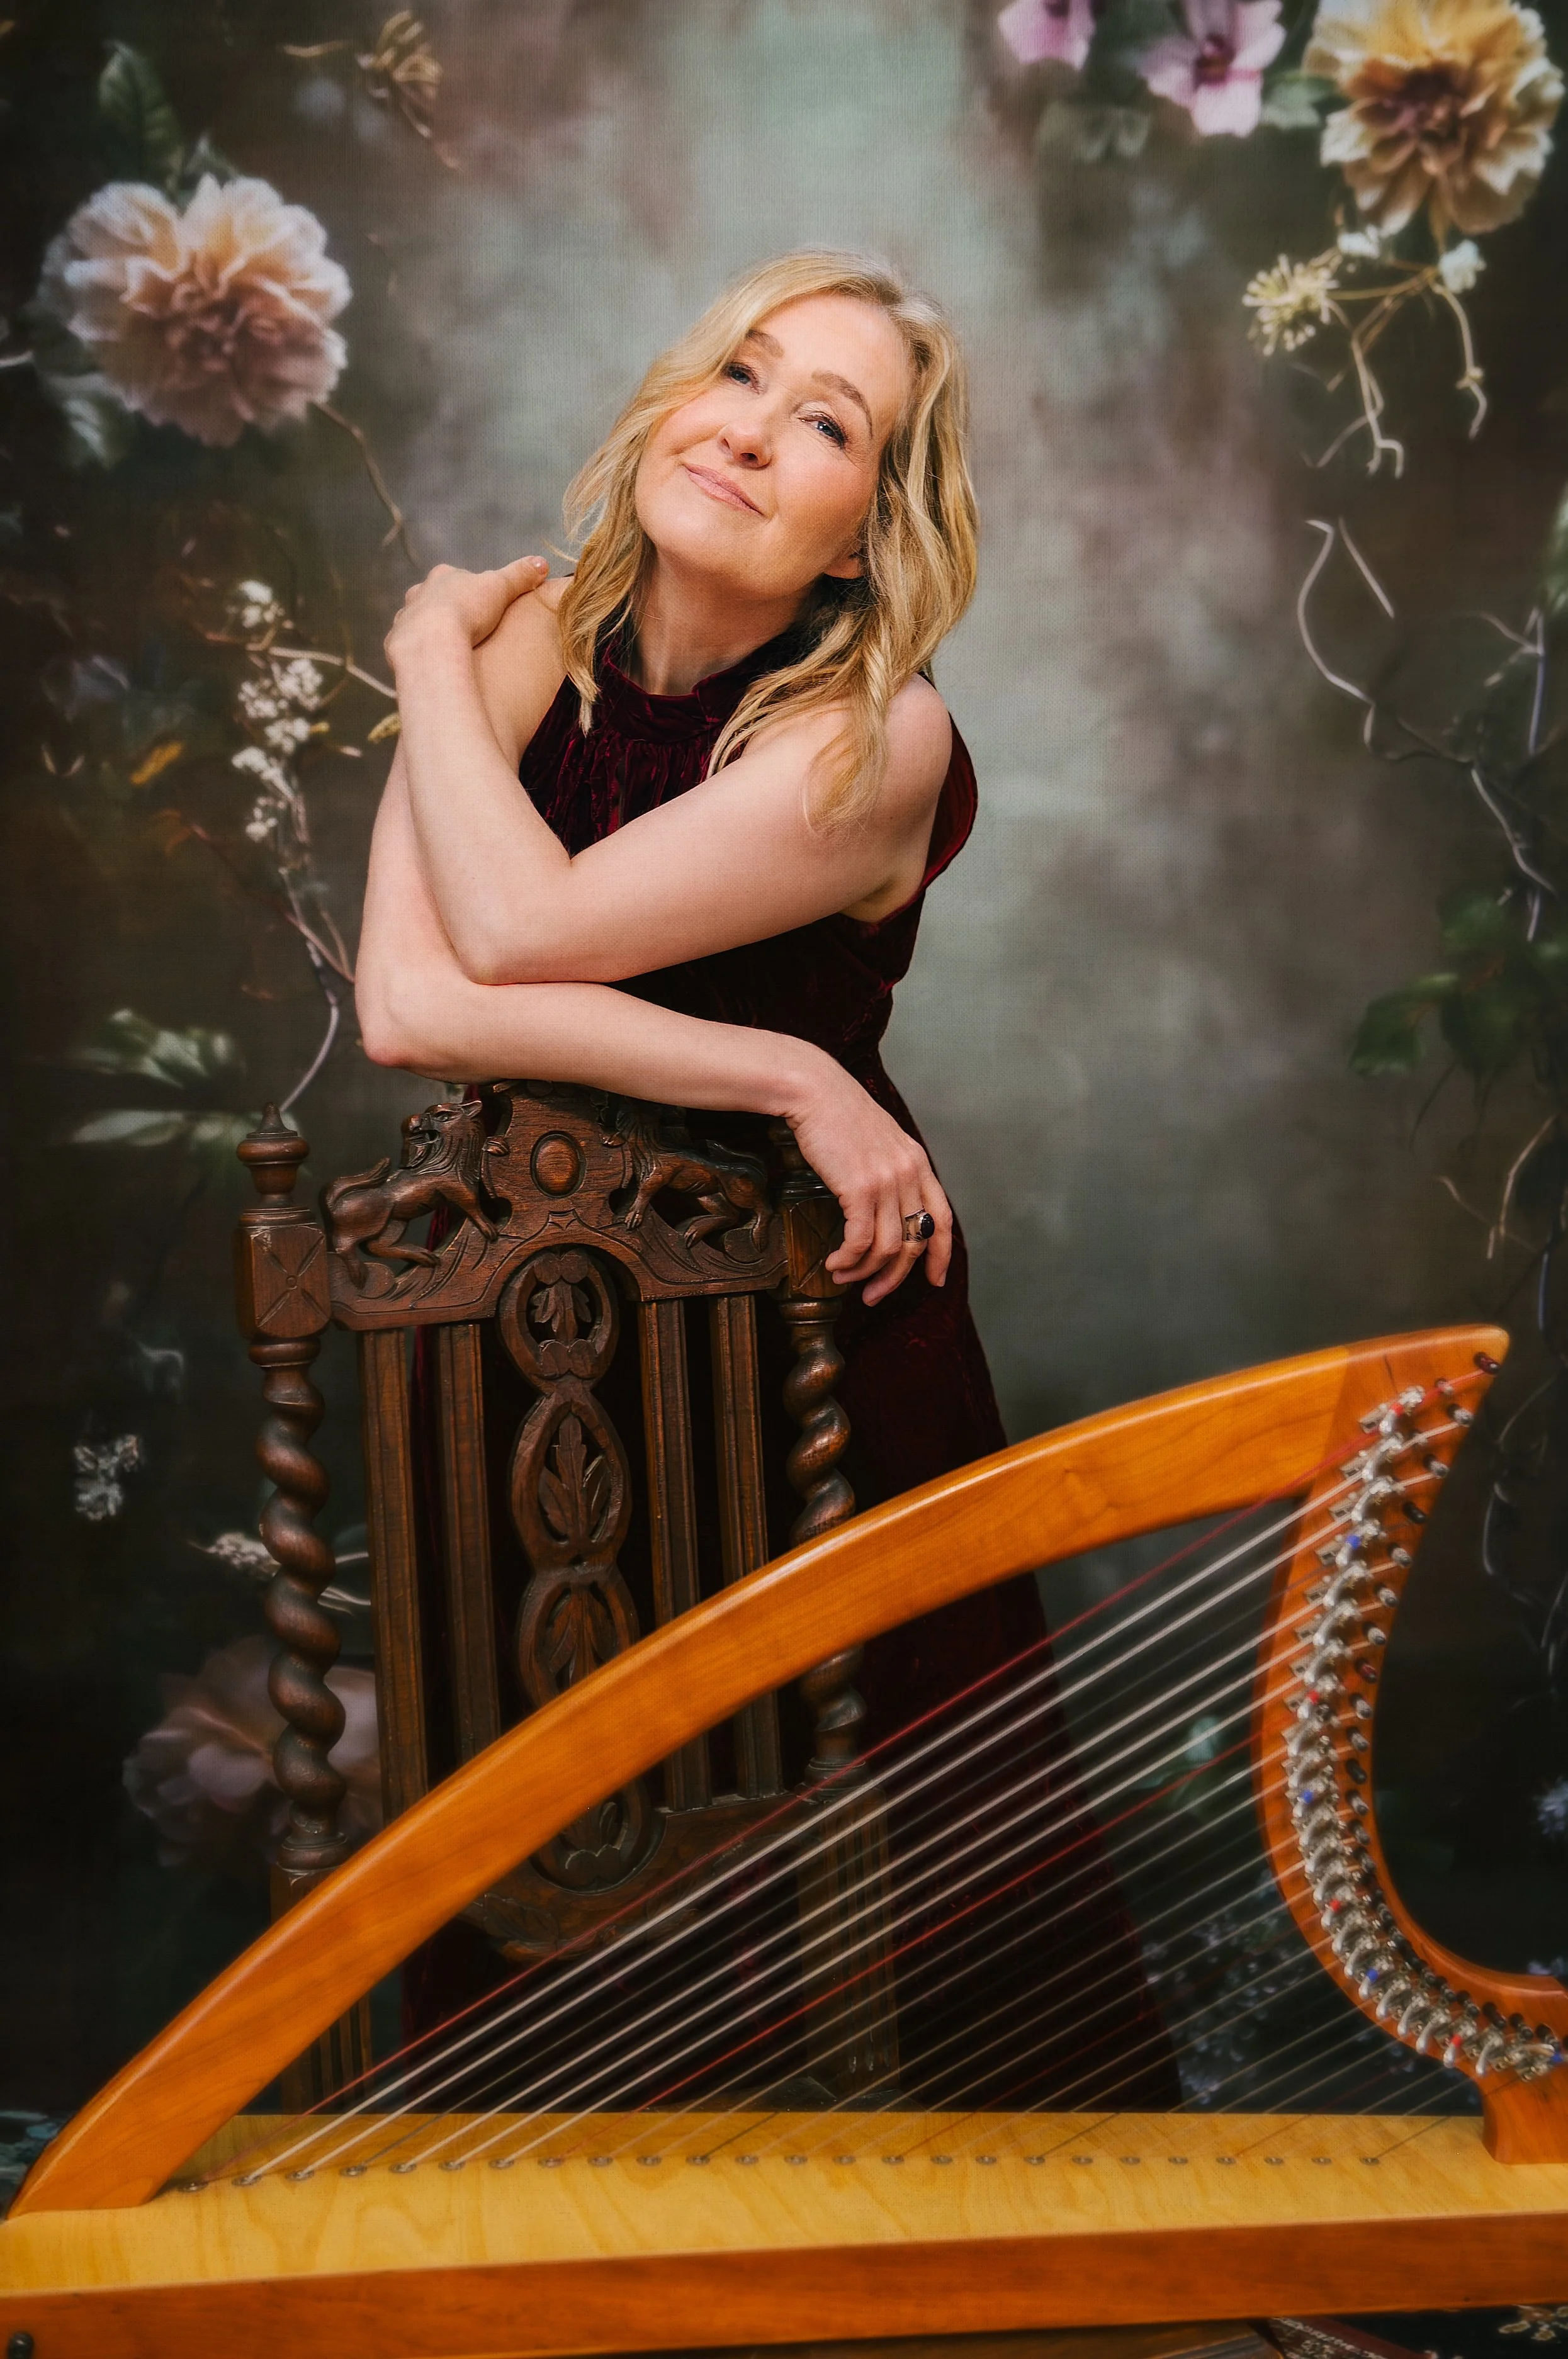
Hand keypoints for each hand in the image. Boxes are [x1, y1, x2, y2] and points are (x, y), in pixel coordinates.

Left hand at [385, 555, 547, 669]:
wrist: (432, 642)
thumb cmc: (467, 611)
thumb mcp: (501, 589)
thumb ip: (520, 575)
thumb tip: (542, 563)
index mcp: (443, 576)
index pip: (460, 578)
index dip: (473, 591)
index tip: (485, 607)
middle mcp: (419, 593)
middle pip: (435, 597)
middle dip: (447, 609)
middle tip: (466, 627)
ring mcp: (405, 617)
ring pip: (418, 620)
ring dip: (430, 630)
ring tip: (448, 646)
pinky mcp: (396, 642)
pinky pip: (408, 645)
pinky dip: (419, 650)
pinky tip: (432, 661)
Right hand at [783, 1060, 952, 1307]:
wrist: (814, 1091)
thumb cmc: (837, 1115)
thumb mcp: (878, 1141)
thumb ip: (890, 1171)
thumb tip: (883, 1210)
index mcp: (918, 1163)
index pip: (942, 1219)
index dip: (941, 1255)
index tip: (933, 1280)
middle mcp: (909, 1174)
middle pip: (915, 1242)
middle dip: (895, 1277)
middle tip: (873, 1296)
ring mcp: (888, 1181)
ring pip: (888, 1248)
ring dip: (864, 1272)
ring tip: (843, 1277)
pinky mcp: (860, 1188)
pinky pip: (861, 1241)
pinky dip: (848, 1260)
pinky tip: (834, 1264)